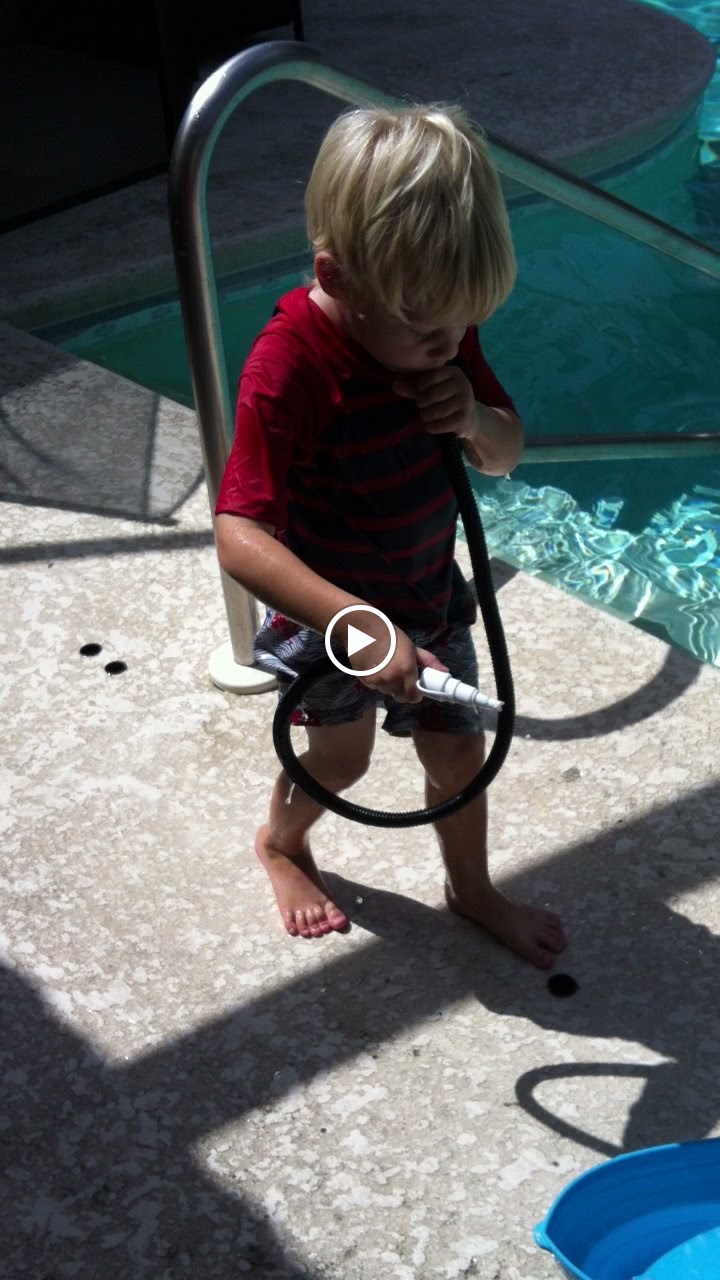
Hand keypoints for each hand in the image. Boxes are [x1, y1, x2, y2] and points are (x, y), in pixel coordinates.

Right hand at [332, 615, 446, 702]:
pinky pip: (374, 687)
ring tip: (387, 669)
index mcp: (406, 671)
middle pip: (400, 697)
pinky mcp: (364, 681)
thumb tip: (445, 672)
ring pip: (387, 692)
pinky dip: (377, 682)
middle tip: (401, 677)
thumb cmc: (391, 636)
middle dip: (403, 691)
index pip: (413, 697)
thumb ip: (429, 661)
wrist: (364, 629)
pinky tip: (376, 668)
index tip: (415, 689)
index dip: (416, 695)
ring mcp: (376, 682)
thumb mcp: (412, 647)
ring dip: (389, 685)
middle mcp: (392, 680)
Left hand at [393, 366, 477, 438]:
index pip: (431, 376)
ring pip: (437, 411)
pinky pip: (442, 424)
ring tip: (425, 415)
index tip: (419, 391)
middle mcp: (462, 384)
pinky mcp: (465, 418)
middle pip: (432, 394)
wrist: (469, 417)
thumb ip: (412, 386)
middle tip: (421, 405)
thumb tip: (394, 385)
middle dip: (422, 403)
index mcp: (453, 372)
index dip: (419, 386)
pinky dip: (432, 427)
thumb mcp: (430, 388)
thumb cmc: (444, 398)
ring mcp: (465, 402)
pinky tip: (430, 426)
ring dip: (426, 416)